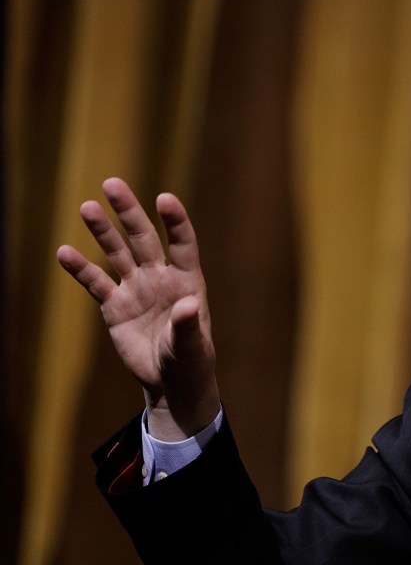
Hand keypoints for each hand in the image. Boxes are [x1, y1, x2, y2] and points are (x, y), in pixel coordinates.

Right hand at [56, 178, 219, 440]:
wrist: (170, 381)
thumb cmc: (190, 361)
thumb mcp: (193, 347)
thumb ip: (189, 325)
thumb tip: (190, 305)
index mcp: (186, 281)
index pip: (181, 243)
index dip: (175, 221)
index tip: (164, 198)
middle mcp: (160, 278)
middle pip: (143, 238)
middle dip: (128, 212)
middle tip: (112, 183)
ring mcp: (135, 289)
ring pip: (117, 253)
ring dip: (102, 231)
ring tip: (87, 207)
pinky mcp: (114, 306)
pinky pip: (95, 282)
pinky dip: (80, 268)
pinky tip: (64, 252)